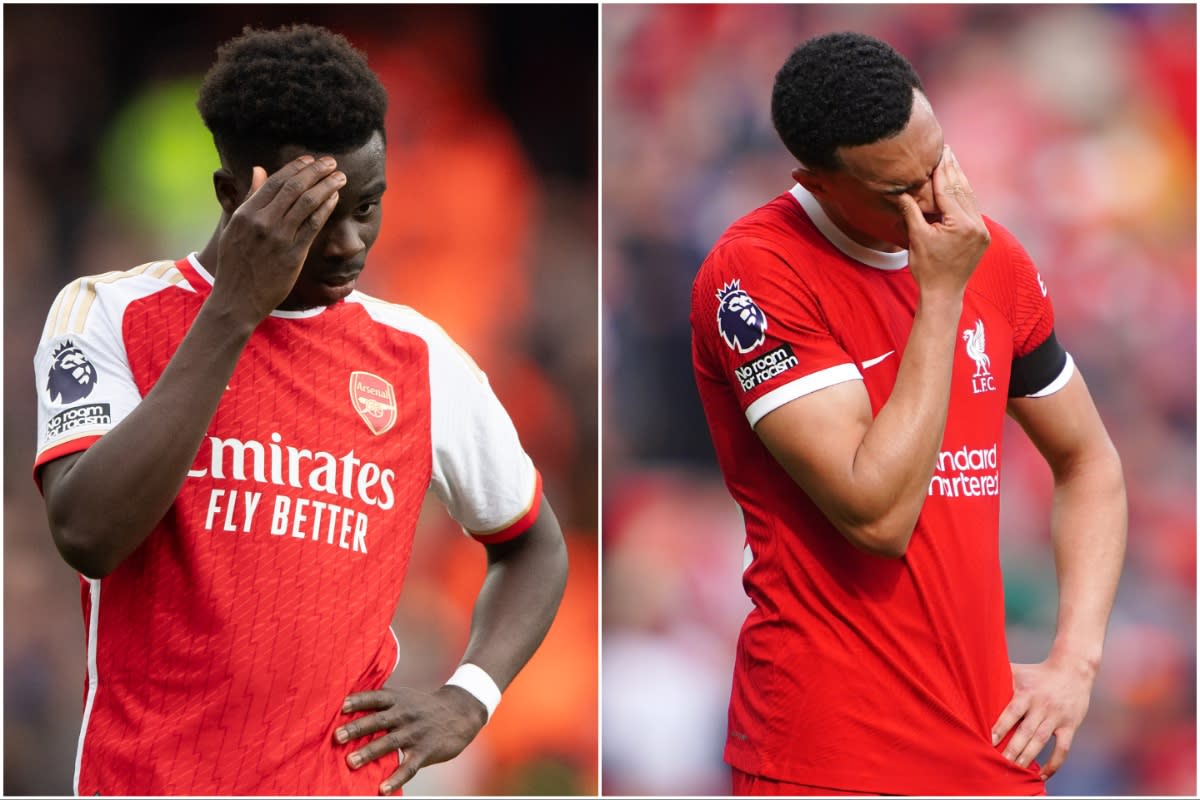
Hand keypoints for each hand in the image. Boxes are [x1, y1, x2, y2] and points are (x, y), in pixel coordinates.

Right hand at [212, 155, 345, 324]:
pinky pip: (313, 225)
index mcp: (245, 213)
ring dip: (327, 185)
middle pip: (294, 187)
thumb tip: (258, 169)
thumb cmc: (235, 265)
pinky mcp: (293, 254)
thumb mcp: (234, 227)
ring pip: (307, 202)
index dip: (296, 167)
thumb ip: (249, 198)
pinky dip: (326, 208)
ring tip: (340, 177)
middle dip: (316, 171)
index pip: (275, 181)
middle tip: (331, 162)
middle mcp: (261, 222)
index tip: (311, 159)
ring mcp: (278, 238)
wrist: (236, 300)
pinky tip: (335, 198)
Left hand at [334, 685, 487, 794]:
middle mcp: (405, 714)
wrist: (461, 711)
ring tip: (351, 762)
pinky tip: (383, 789)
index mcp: (398, 700)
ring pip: (390, 742)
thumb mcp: (405, 698)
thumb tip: (348, 709)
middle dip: (357, 728)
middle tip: (338, 736)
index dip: (359, 701)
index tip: (342, 706)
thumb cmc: (424, 707)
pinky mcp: (425, 751)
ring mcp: (415, 733)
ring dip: (370, 752)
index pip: (376, 698)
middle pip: (379, 720)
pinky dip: (396, 779)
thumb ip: (382, 704)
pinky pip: (409, 767)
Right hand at [898, 145, 989, 298]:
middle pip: (962, 191)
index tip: (938, 153)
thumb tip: (901, 191)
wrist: (943, 293)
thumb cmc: (926, 268)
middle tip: (947, 150)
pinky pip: (973, 210)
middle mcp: (977, 225)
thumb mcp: (916, 238)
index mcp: (961, 225)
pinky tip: (959, 184)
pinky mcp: (983, 236)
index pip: (948, 191)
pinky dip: (964, 196)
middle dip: (953, 170)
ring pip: (970, 198)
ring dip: (960, 180)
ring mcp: (982, 231)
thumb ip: (912, 211)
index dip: (941, 171)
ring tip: (952, 161)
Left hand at [991, 657, 1095, 780]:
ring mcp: (1056, 717)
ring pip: (1041, 741)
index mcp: (1027, 693)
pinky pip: (1063, 749)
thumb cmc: (1038, 673)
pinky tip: (1042, 774)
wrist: (1072, 670)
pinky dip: (1054, 764)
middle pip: (1026, 731)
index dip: (1001, 726)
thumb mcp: (1018, 671)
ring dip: (1028, 757)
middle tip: (999, 763)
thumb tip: (971, 675)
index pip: (1012, 711)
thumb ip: (998, 676)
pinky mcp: (1070, 726)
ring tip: (1015, 771)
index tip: (990, 741)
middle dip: (1012, 748)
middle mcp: (1041, 706)